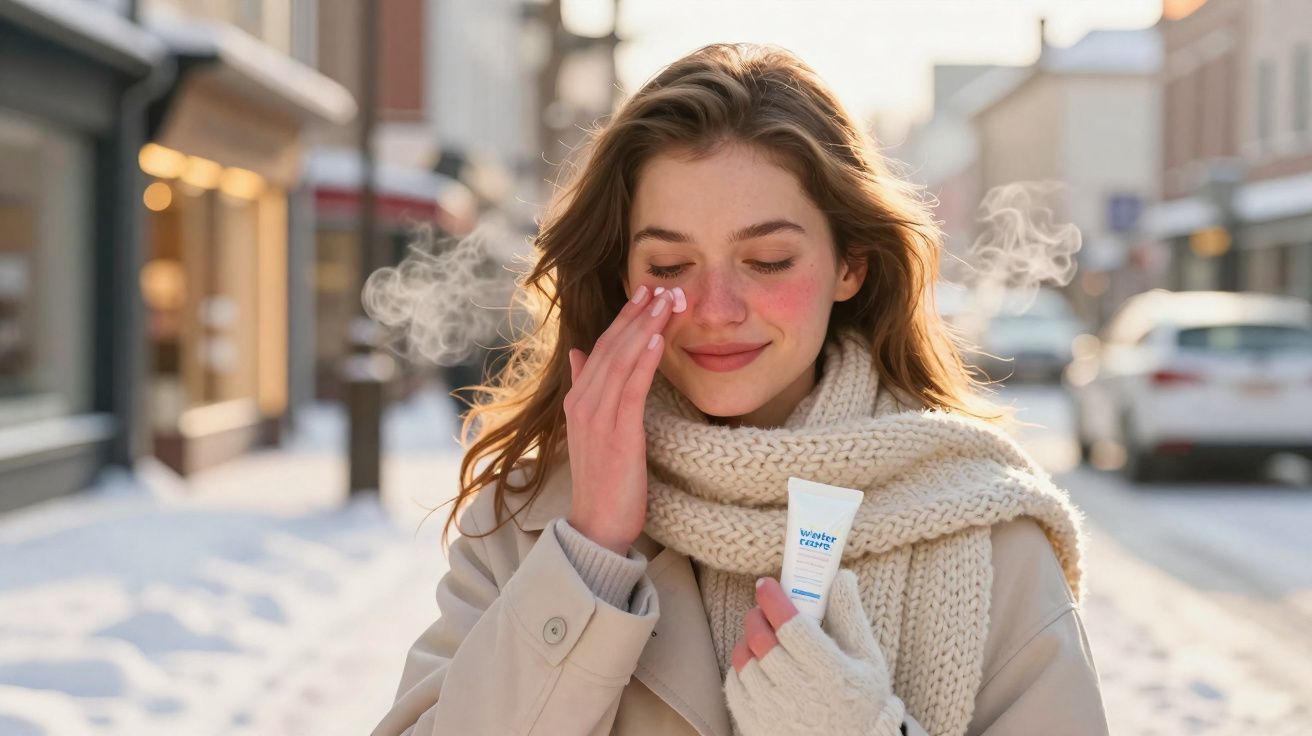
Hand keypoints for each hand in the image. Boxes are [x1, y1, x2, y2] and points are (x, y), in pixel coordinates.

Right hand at [564, 285, 684, 554]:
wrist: (597, 524)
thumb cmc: (604, 479)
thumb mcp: (592, 428)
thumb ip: (586, 387)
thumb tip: (579, 353)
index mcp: (579, 399)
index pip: (603, 347)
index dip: (626, 318)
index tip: (648, 292)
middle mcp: (583, 402)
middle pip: (613, 346)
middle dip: (639, 314)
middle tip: (664, 286)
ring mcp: (597, 417)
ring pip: (622, 360)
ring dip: (646, 327)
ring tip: (668, 301)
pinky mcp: (617, 433)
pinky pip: (630, 389)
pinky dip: (644, 360)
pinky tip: (658, 339)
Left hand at [724, 570, 906, 735]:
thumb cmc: (860, 700)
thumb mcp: (866, 659)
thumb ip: (849, 616)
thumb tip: (841, 576)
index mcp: (831, 673)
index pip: (791, 627)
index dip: (774, 600)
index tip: (766, 585)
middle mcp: (800, 693)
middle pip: (761, 640)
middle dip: (757, 615)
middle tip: (764, 609)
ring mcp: (775, 712)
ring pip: (744, 661)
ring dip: (748, 640)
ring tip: (762, 637)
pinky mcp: (756, 726)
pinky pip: (734, 685)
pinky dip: (740, 668)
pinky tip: (756, 664)